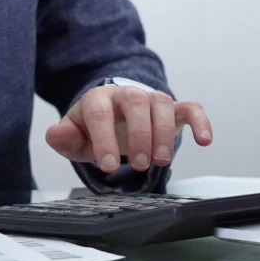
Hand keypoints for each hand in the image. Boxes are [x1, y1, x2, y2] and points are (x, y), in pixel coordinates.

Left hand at [45, 85, 212, 172]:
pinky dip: (201, 122)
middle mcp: (127, 94)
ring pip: (162, 105)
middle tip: (138, 164)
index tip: (108, 166)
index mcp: (99, 98)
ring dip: (164, 133)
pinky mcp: (174, 108)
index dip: (104, 138)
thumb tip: (54, 134)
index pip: (100, 112)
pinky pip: (191, 108)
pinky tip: (205, 140)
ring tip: (160, 161)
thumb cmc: (95, 128)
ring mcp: (152, 99)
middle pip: (136, 103)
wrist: (116, 116)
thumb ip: (64, 137)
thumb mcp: (75, 136)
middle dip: (139, 134)